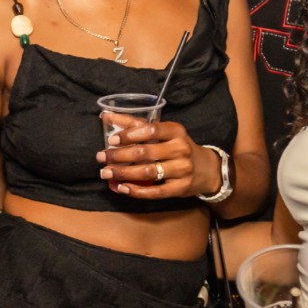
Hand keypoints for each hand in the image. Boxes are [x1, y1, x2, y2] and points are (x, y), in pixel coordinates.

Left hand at [95, 113, 219, 199]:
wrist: (206, 169)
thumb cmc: (177, 147)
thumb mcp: (164, 132)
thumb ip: (136, 124)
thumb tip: (106, 115)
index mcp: (176, 131)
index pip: (151, 130)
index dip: (129, 134)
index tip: (111, 139)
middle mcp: (181, 149)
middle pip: (145, 153)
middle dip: (119, 156)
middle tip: (101, 157)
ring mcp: (182, 170)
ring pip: (147, 172)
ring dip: (123, 174)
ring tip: (106, 173)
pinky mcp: (180, 188)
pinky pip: (155, 192)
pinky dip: (136, 190)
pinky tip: (121, 188)